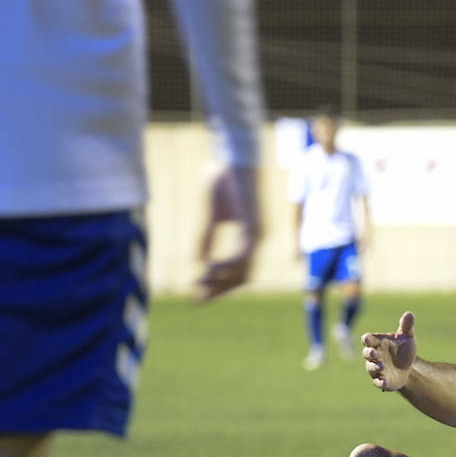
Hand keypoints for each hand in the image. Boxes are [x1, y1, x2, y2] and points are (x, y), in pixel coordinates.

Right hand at [196, 166, 260, 300]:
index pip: (239, 272)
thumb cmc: (223, 181)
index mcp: (249, 237)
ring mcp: (257, 233)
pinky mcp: (252, 225)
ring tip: (200, 286)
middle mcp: (257, 239)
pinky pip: (242, 253)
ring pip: (244, 270)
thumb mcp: (211, 214)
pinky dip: (226, 265)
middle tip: (198, 299)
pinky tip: (209, 269)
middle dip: (220, 290)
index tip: (199, 294)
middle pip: (244, 278)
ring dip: (221, 281)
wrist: (233, 157)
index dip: (220, 285)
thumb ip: (207, 237)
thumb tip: (199, 261)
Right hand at [362, 311, 416, 390]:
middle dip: (368, 353)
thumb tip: (410, 313)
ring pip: (370, 368)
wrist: (409, 368)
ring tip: (381, 365)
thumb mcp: (407, 338)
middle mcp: (375, 356)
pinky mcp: (382, 380)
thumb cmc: (403, 350)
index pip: (369, 339)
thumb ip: (406, 326)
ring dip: (374, 367)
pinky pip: (378, 382)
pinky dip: (380, 382)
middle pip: (366, 353)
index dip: (367, 339)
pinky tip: (384, 382)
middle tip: (374, 352)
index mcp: (378, 343)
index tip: (367, 338)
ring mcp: (377, 369)